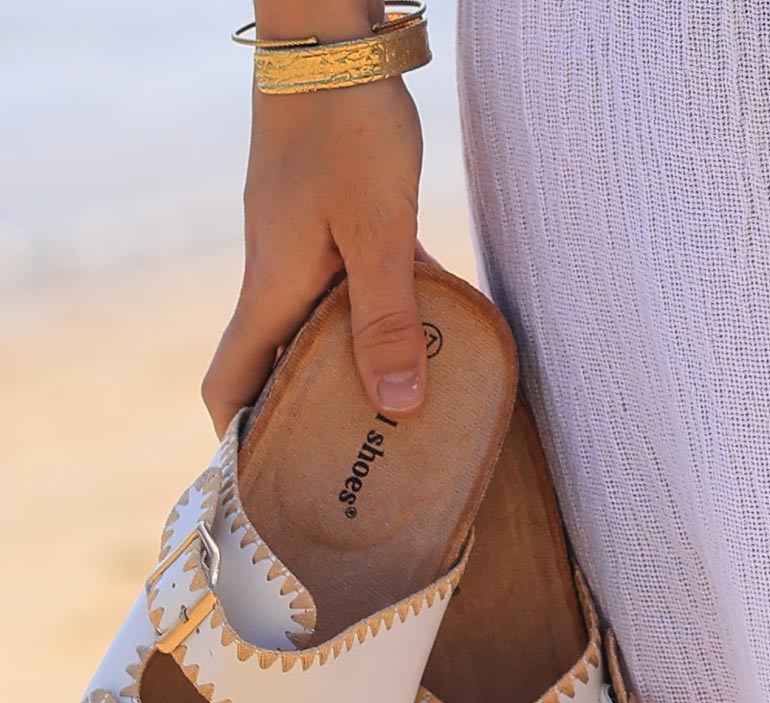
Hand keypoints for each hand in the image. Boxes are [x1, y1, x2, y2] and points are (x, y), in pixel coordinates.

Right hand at [202, 1, 426, 437]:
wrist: (328, 40)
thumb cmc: (346, 128)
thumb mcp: (378, 229)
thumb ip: (388, 316)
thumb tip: (398, 405)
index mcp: (270, 295)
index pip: (229, 385)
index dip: (238, 437)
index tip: (270, 478)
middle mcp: (276, 282)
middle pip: (274, 367)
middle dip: (305, 414)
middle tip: (354, 455)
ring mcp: (299, 252)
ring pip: (316, 328)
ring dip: (347, 365)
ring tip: (396, 405)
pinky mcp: (326, 225)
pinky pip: (347, 286)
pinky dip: (376, 311)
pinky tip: (426, 323)